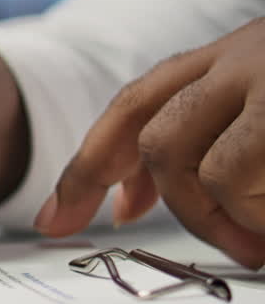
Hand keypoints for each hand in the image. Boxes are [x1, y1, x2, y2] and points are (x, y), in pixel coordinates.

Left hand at [39, 18, 264, 267]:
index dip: (92, 165)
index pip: (138, 103)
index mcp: (236, 55)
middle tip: (232, 248)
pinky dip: (256, 219)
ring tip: (264, 243)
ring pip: (193, 166)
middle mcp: (245, 55)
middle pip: (153, 135)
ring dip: (223, 219)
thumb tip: (129, 202)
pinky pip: (233, 178)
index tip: (58, 219)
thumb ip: (210, 142)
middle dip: (171, 203)